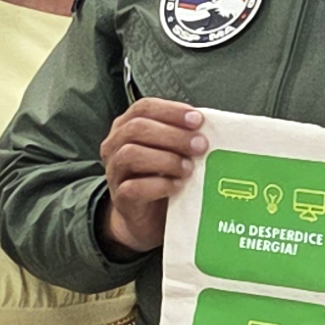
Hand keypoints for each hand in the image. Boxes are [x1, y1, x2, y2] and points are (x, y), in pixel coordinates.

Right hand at [99, 99, 206, 256]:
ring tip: (189, 168)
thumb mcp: (169, 150)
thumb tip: (210, 127)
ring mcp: (115, 172)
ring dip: (166, 159)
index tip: (197, 120)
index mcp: (127, 127)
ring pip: (131, 155)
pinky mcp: (121, 198)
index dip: (170, 111)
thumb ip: (181, 135)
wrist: (147, 217)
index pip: (143, 108)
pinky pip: (134, 187)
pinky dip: (160, 185)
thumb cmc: (161, 176)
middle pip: (137, 129)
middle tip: (200, 145)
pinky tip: (178, 186)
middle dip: (173, 135)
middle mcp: (115, 146)